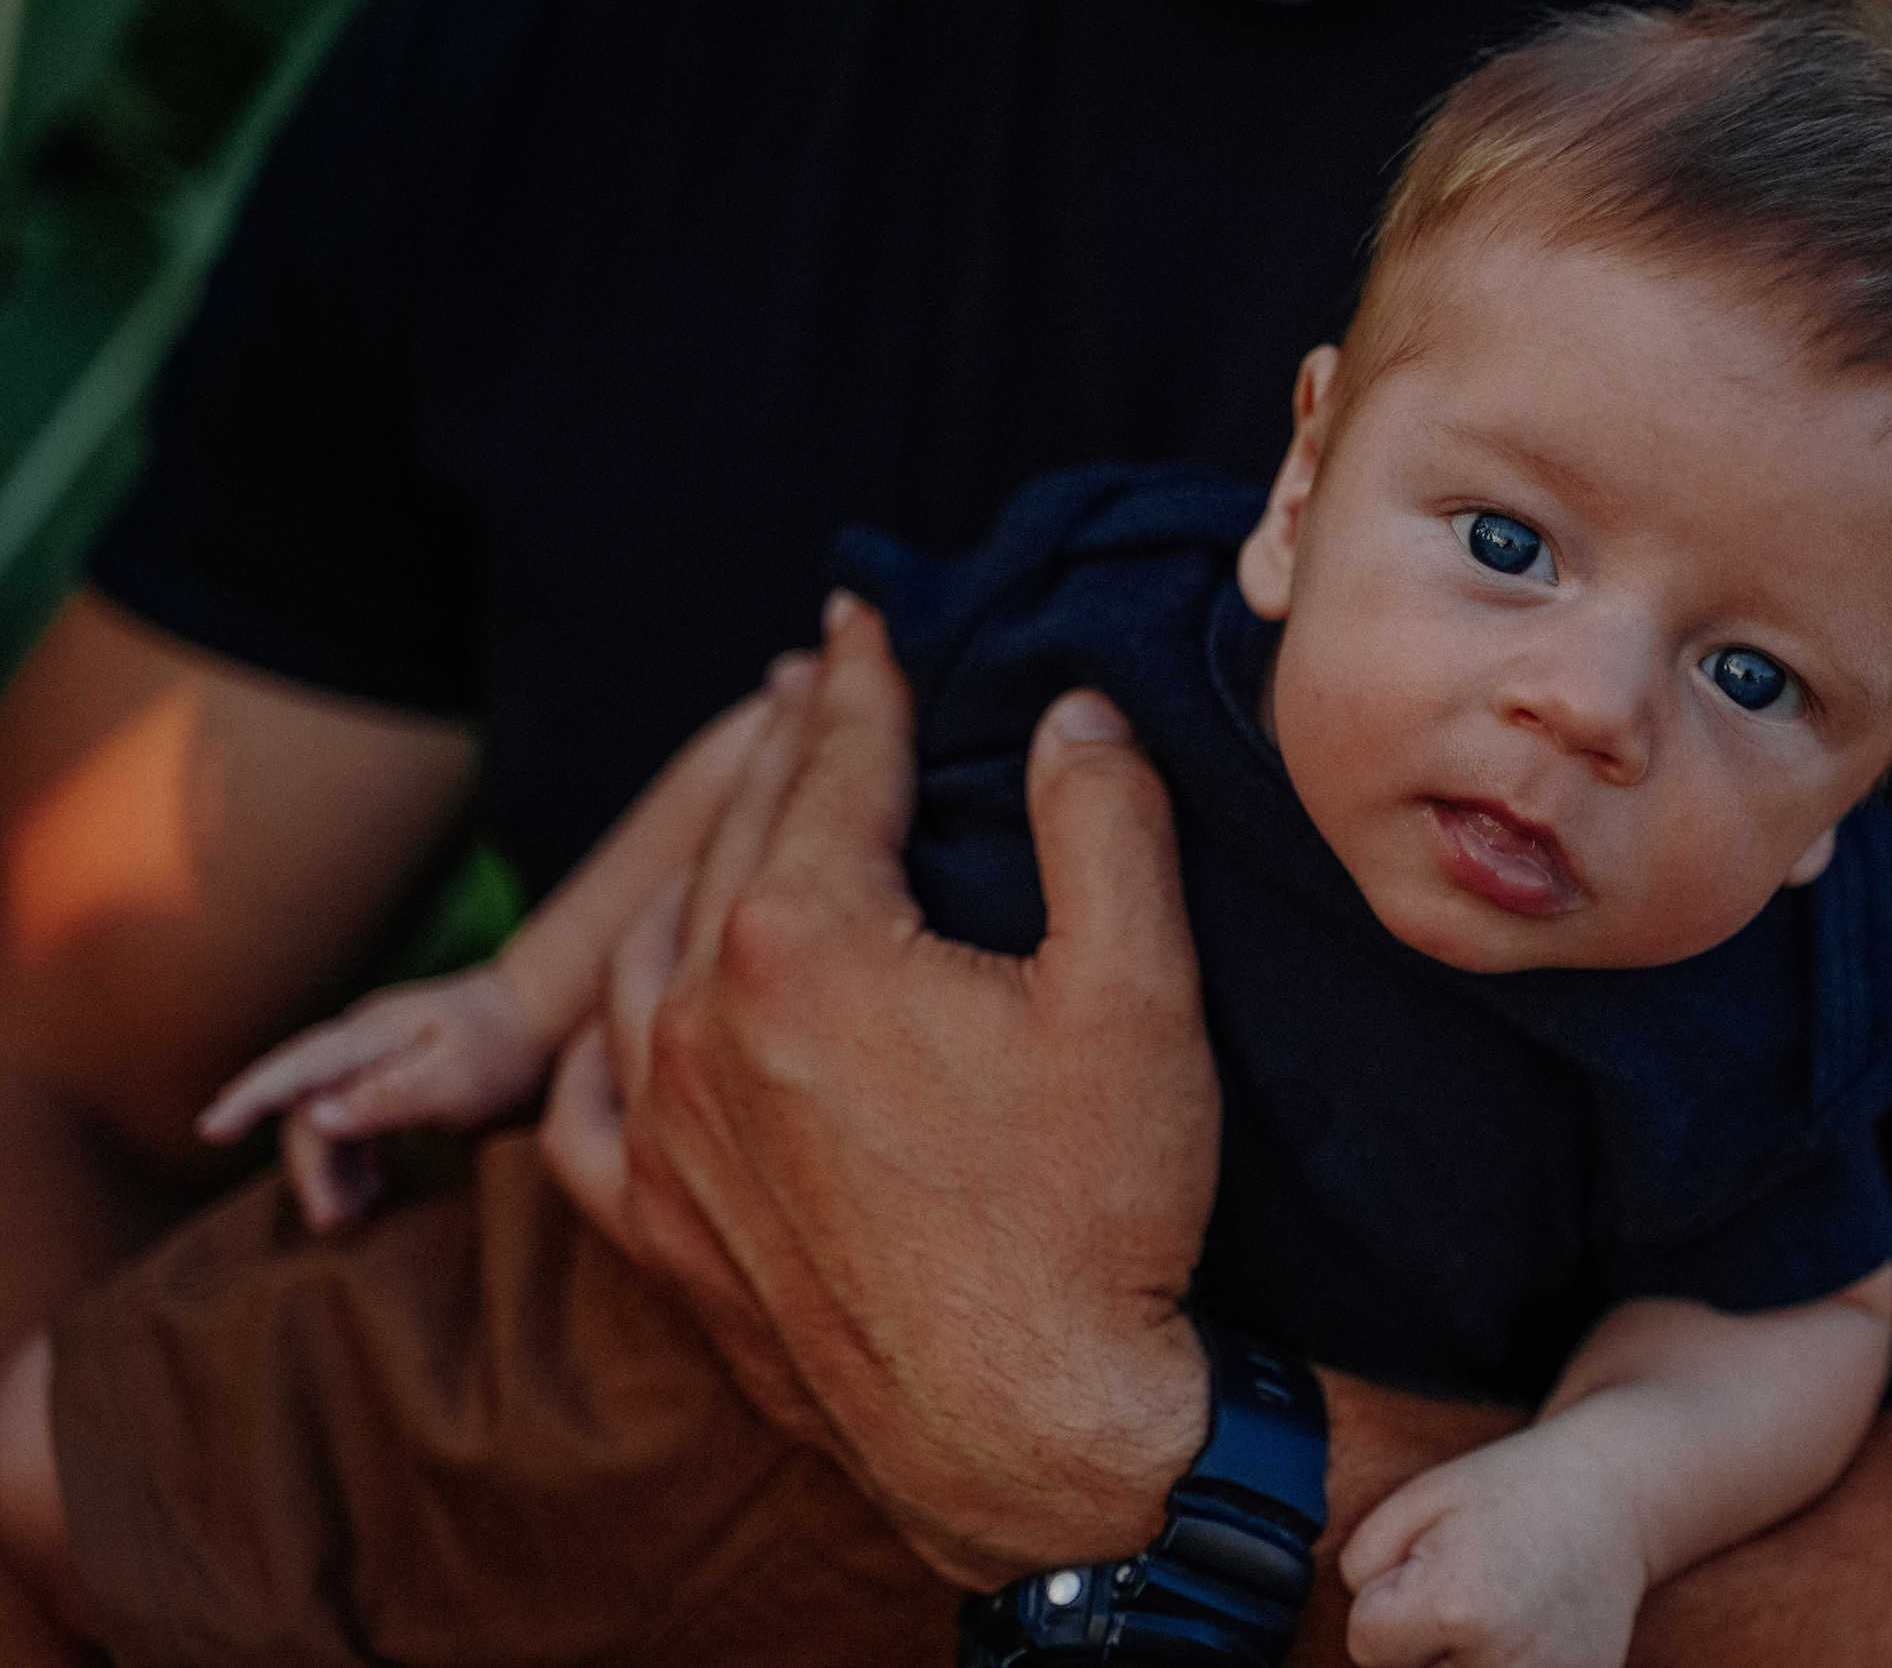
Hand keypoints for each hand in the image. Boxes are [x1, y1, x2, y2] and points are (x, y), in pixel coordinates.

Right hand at [196, 967, 546, 1229]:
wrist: (547, 1011)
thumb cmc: (506, 1047)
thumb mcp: (456, 1077)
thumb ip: (388, 1096)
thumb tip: (315, 1117)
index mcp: (370, 1035)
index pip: (295, 1068)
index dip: (249, 1098)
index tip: (210, 1129)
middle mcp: (361, 1042)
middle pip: (308, 1108)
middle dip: (309, 1168)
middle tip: (330, 1222)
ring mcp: (374, 1058)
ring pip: (329, 1121)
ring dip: (332, 1171)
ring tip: (349, 1219)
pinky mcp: (391, 1076)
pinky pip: (355, 1123)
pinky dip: (357, 1162)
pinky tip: (369, 1196)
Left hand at [594, 595, 1221, 1586]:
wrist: (1033, 1440)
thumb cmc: (1096, 1220)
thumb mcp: (1138, 997)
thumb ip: (1103, 823)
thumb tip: (1070, 710)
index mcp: (806, 941)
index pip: (830, 765)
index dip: (860, 678)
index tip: (862, 616)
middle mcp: (698, 1019)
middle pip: (734, 834)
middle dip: (778, 745)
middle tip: (809, 682)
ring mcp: (658, 1130)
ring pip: (649, 946)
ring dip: (699, 863)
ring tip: (742, 820)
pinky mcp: (654, 1228)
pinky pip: (587, 1099)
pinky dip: (610, 1030)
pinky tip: (633, 1016)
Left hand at [1340, 1426, 1646, 1667]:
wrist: (1612, 1496)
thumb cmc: (1510, 1491)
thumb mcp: (1415, 1502)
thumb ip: (1361, 1569)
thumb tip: (1361, 1632)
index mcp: (1454, 1606)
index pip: (1366, 1647)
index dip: (1381, 1606)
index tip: (1423, 1570)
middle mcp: (1502, 1664)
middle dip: (1416, 1645)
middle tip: (1461, 1590)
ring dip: (1452, 1661)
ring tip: (1488, 1613)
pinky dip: (1490, 1665)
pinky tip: (1517, 1635)